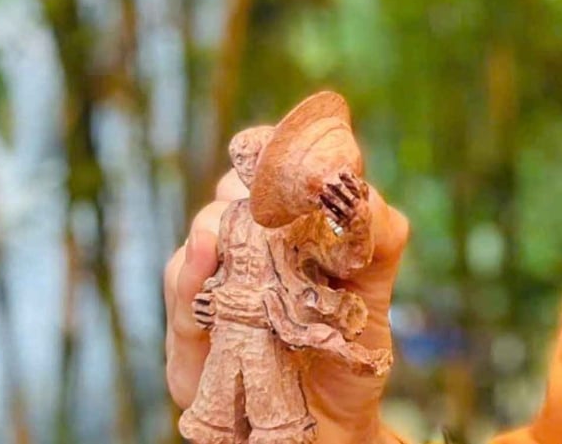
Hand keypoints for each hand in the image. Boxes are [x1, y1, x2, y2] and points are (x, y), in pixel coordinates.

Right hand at [164, 168, 411, 443]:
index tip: (277, 147)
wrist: (338, 429)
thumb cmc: (352, 348)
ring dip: (214, 233)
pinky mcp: (189, 356)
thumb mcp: (374, 284)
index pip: (262, 175)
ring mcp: (210, 303)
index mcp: (281, 234)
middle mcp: (239, 259)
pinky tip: (204, 270)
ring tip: (228, 234)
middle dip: (241, 192)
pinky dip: (191, 286)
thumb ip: (378, 232)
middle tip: (264, 196)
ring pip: (194, 250)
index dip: (267, 153)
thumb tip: (356, 192)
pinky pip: (183, 312)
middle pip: (223, 203)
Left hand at [320, 171, 367, 232]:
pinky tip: (319, 203)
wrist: (362, 231)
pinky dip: (326, 209)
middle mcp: (358, 209)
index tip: (341, 173)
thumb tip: (351, 173)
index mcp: (363, 201)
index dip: (350, 180)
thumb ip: (361, 188)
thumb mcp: (365, 200)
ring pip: (339, 206)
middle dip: (339, 189)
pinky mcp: (343, 224)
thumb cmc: (362, 211)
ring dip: (330, 198)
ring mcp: (350, 217)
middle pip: (348, 197)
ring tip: (322, 190)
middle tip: (328, 182)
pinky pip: (333, 216)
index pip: (358, 188)